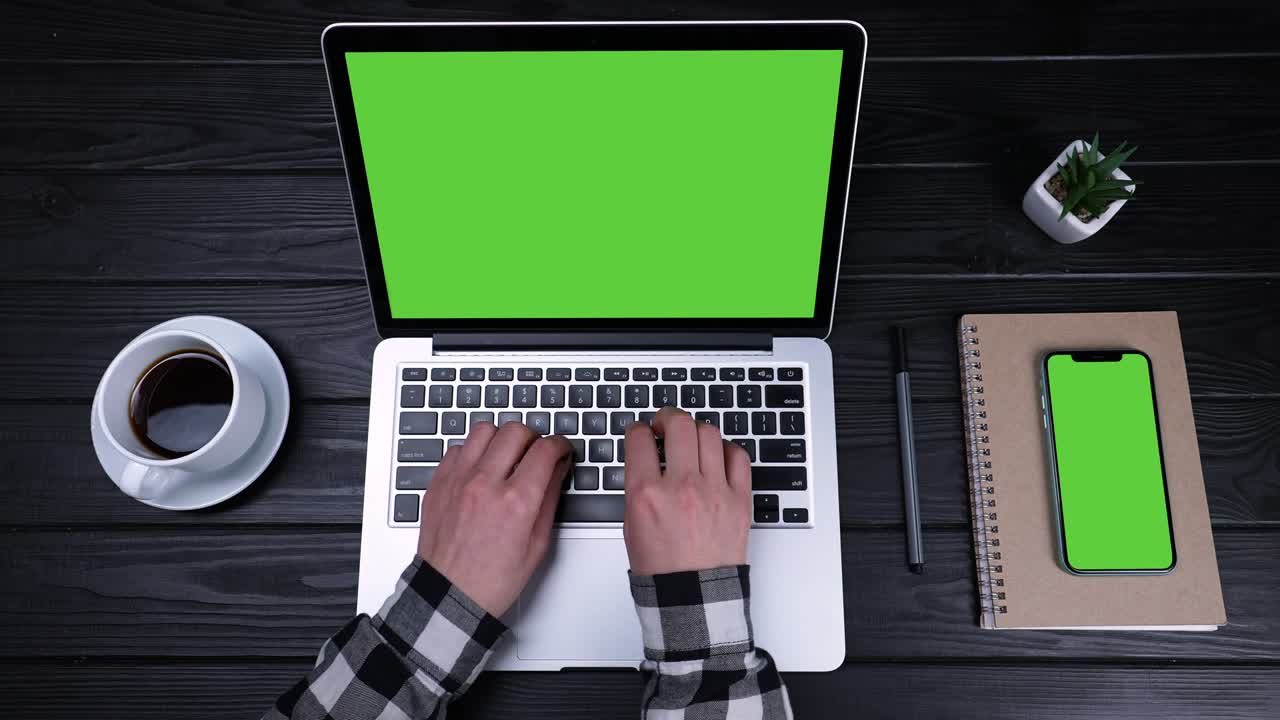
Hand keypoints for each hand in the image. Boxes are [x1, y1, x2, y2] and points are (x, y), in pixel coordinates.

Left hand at [417, 422, 572, 615]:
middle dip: (533, 437)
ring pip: (484, 430)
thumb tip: (557, 470)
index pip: (545, 449)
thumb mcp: (537, 545)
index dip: (560, 444)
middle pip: (515, 431)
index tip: (561, 449)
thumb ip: (549, 500)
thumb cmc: (491, 580)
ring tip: (506, 456)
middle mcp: (485, 485)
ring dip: (501, 439)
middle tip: (535, 453)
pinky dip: (473, 452)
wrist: (448, 596)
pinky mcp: (438, 483)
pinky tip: (480, 469)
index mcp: (516, 503)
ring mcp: (458, 481)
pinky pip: (457, 447)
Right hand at [622, 407, 752, 575]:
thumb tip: (646, 460)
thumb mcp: (632, 525)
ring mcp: (714, 491)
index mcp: (646, 494)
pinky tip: (718, 455)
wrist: (694, 597)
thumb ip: (638, 487)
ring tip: (692, 438)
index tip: (641, 432)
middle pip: (679, 425)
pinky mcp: (739, 499)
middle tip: (666, 423)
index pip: (640, 439)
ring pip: (709, 434)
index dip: (638, 429)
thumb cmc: (661, 569)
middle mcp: (681, 487)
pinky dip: (726, 449)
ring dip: (697, 430)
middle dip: (669, 417)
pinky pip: (738, 456)